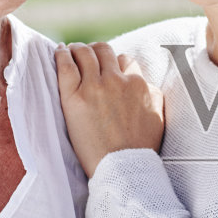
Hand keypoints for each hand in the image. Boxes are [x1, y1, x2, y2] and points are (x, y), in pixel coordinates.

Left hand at [54, 41, 163, 176]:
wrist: (123, 168)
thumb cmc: (141, 148)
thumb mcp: (158, 116)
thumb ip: (153, 95)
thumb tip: (145, 84)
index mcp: (137, 84)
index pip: (124, 60)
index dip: (115, 63)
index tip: (107, 68)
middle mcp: (116, 80)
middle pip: (104, 50)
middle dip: (95, 50)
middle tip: (87, 55)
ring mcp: (94, 87)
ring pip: (85, 53)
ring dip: (78, 49)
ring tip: (71, 52)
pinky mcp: (74, 97)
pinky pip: (65, 66)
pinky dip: (62, 55)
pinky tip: (59, 52)